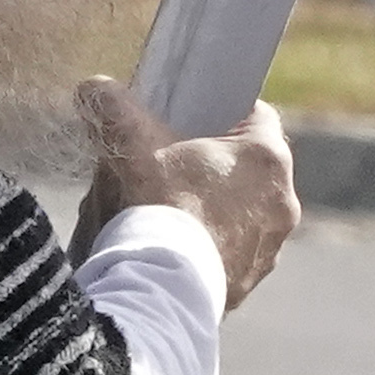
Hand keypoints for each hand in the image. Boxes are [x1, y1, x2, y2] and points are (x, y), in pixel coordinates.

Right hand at [71, 78, 300, 310]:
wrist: (159, 286)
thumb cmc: (157, 207)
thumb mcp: (132, 145)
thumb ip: (114, 107)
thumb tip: (92, 88)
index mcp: (267, 158)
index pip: (255, 116)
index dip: (221, 111)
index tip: (191, 118)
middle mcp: (281, 202)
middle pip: (248, 167)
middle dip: (212, 164)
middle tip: (172, 166)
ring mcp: (270, 246)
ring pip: (243, 212)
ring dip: (214, 208)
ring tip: (170, 210)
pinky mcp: (251, 279)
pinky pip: (234, 252)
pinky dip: (210, 246)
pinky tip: (175, 246)